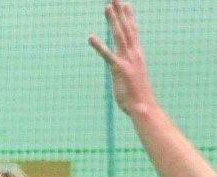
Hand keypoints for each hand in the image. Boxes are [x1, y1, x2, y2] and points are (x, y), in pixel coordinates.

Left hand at [89, 0, 156, 115]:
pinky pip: (108, 55)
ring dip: (113, 21)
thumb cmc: (137, 95)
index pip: (133, 32)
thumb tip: (125, 68)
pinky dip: (99, 45)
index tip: (126, 4)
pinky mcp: (120, 70)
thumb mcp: (133, 77)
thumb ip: (129, 69)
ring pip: (119, 36)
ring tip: (107, 7)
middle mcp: (134, 54)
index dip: (129, 17)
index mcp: (138, 55)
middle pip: (126, 29)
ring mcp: (128, 61)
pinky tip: (90, 37)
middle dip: (120, 13)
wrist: (143, 107)